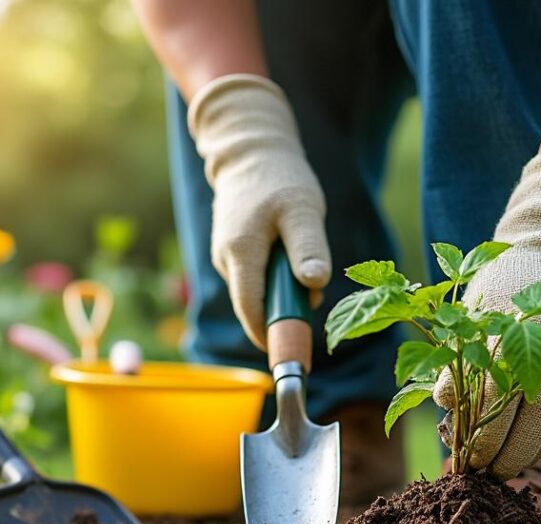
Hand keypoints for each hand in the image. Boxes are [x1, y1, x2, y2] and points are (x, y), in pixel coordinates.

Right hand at [188, 74, 330, 348]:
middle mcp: (227, 260)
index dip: (270, 337)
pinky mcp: (234, 253)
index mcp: (241, 252)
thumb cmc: (280, 178)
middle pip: (255, 306)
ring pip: (258, 292)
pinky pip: (257, 279)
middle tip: (313, 300)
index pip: (251, 309)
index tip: (294, 356)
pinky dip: (277, 278)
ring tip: (303, 265)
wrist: (252, 150)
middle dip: (284, 313)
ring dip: (284, 291)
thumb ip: (308, 247)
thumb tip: (314, 285)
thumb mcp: (303, 209)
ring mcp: (227, 257)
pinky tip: (290, 256)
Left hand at [434, 150, 540, 478]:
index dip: (482, 435)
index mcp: (509, 324)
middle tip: (489, 474)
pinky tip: (537, 446)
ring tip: (510, 466)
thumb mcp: (468, 310)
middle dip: (510, 453)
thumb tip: (444, 407)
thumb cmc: (499, 283)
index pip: (495, 395)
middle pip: (536, 414)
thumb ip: (454, 357)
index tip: (468, 460)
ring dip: (535, 451)